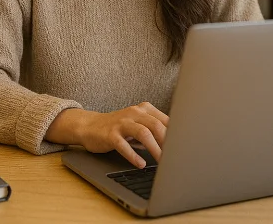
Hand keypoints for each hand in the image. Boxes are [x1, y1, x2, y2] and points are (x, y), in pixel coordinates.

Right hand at [47, 102, 168, 168]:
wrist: (89, 126)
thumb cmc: (119, 128)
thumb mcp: (138, 125)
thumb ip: (154, 131)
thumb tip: (174, 145)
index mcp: (144, 109)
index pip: (165, 120)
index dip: (176, 134)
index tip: (183, 147)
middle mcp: (134, 112)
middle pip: (156, 125)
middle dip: (167, 142)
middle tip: (174, 157)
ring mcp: (122, 122)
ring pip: (143, 133)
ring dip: (154, 149)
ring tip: (161, 161)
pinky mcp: (110, 134)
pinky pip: (123, 145)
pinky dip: (133, 155)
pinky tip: (140, 164)